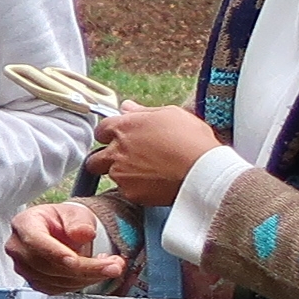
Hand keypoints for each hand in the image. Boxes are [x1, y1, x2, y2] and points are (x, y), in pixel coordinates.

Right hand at [7, 201, 125, 293]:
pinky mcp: (35, 282)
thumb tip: (83, 233)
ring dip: (87, 278)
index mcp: (24, 224)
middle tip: (113, 265)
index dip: (56, 253)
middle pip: (47, 265)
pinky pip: (58, 289)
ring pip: (54, 280)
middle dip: (84, 268)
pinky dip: (80, 284)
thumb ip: (79, 222)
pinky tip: (95, 274)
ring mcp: (24, 267)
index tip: (76, 260)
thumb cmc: (64, 220)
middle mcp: (18, 248)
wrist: (63, 232)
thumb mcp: (76, 213)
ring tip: (111, 266)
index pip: (35, 242)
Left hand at [94, 103, 223, 205]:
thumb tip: (126, 106)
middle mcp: (116, 151)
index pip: (101, 130)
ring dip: (123, 174)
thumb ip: (143, 111)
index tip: (120, 138)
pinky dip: (137, 188)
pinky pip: (126, 191)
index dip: (110, 134)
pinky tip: (154, 183)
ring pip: (111, 175)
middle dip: (105, 159)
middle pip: (95, 158)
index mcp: (124, 128)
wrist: (203, 171)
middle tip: (125, 160)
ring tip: (148, 172)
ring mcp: (120, 173)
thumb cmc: (192, 139)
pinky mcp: (130, 193)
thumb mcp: (171, 114)